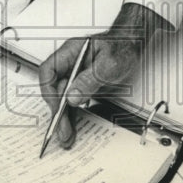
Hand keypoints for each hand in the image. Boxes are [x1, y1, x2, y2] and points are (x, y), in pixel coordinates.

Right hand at [38, 3, 163, 147]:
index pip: (49, 70)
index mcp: (71, 52)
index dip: (49, 90)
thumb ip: (90, 79)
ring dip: (63, 118)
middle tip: (62, 130)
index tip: (57, 107)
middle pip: (55, 90)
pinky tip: (72, 128)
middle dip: (57, 112)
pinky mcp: (83, 86)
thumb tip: (72, 96)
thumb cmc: (122, 47)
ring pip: (63, 100)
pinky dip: (72, 116)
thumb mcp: (110, 63)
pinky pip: (73, 103)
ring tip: (66, 136)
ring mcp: (76, 76)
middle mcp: (70, 64)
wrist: (133, 46)